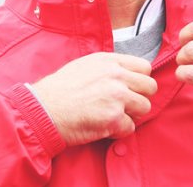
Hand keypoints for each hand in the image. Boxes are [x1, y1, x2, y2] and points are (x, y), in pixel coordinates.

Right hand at [31, 52, 156, 145]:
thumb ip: (108, 68)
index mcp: (109, 61)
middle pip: (150, 87)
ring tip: (112, 117)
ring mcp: (117, 96)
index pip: (144, 67)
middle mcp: (116, 75)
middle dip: (139, 98)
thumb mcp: (84, 66)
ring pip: (145, 108)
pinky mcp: (114, 118)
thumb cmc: (59, 90)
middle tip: (123, 106)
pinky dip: (118, 132)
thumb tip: (127, 75)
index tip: (130, 89)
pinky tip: (103, 128)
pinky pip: (130, 128)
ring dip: (131, 116)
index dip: (139, 80)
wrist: (43, 110)